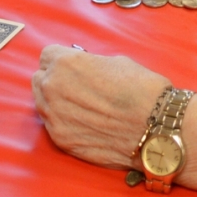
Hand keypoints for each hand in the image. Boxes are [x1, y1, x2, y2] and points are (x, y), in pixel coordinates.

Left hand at [32, 46, 170, 169]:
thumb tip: (82, 70)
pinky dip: (64, 122)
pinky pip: (52, 125)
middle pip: (40, 79)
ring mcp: (54, 117)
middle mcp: (53, 88)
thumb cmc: (141, 88)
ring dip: (55, 101)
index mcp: (65, 63)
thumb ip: (88, 65)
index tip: (72, 67)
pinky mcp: (60, 140)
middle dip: (54, 80)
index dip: (62, 60)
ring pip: (42, 103)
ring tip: (80, 106)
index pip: (47, 56)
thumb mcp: (114, 62)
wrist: (156, 127)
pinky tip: (84, 123)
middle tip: (75, 87)